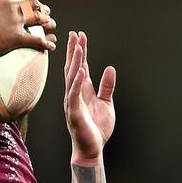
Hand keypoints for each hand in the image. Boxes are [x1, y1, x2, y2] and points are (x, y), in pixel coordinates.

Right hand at [0, 0, 57, 61]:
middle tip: (43, 8)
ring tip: (51, 23)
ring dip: (47, 21)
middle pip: (31, 3)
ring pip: (38, 19)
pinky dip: (45, 43)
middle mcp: (10, 8)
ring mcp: (16, 22)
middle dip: (38, 6)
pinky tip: (51, 45)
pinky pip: (36, 40)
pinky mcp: (18, 38)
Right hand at [64, 31, 115, 162]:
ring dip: (74, 63)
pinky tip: (81, 71)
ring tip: (77, 47)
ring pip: (72, 78)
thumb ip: (107, 86)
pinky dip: (77, 83)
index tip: (80, 36)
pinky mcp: (74, 113)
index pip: (80, 66)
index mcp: (83, 91)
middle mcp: (75, 94)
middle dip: (74, 51)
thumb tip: (109, 68)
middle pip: (73, 68)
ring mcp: (72, 102)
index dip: (80, 51)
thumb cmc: (97, 128)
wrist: (92, 149)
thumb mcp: (107, 103)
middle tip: (74, 34)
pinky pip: (74, 95)